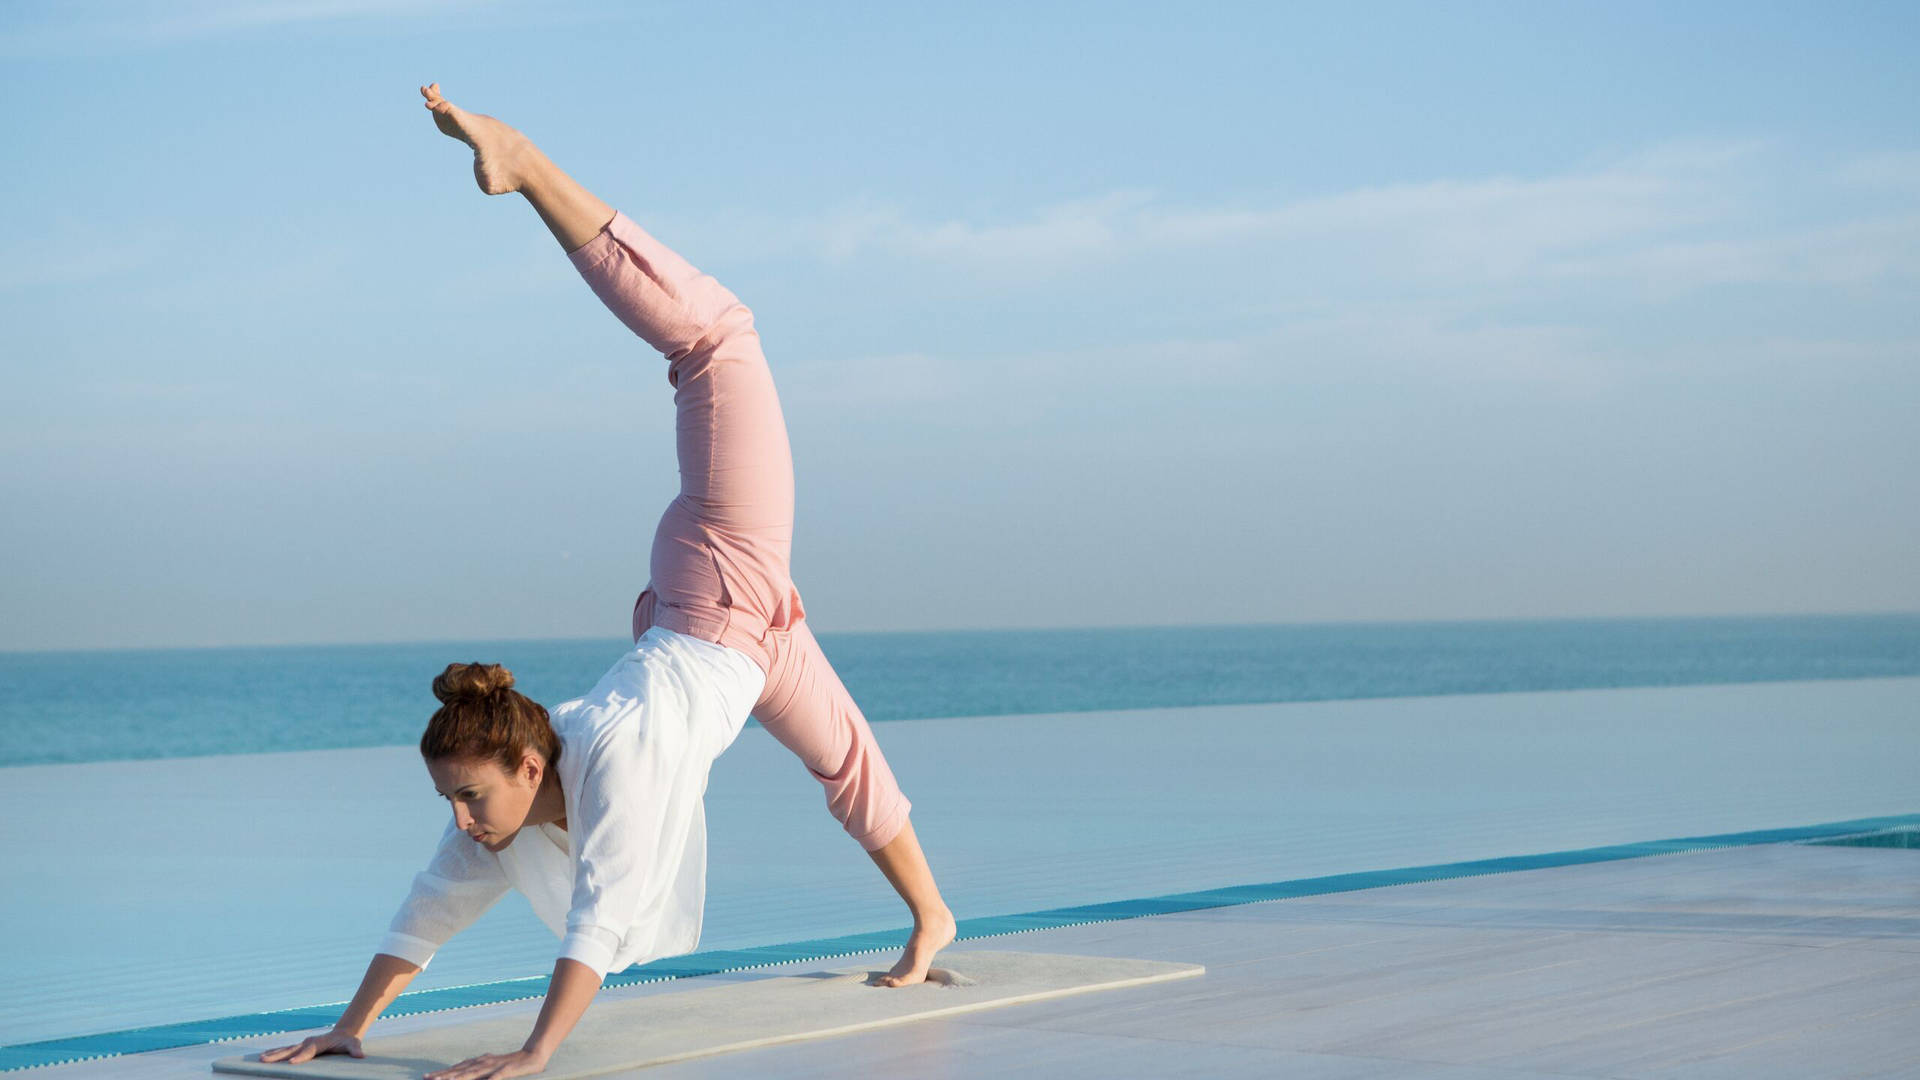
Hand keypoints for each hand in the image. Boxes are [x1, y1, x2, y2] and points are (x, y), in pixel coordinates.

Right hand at [257, 1029, 363, 1063]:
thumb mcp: (353, 1045)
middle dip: (278, 1055)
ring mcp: (303, 1044)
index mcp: (319, 1043)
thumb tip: (360, 1056)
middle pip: (292, 1049)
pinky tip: (264, 1056)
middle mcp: (308, 1042)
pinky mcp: (300, 1047)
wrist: (344, 1033)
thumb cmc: (348, 1041)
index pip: (309, 1051)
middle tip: (264, 1060)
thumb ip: (355, 1050)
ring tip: (260, 1059)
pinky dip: (275, 1053)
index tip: (291, 1062)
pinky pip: (285, 1050)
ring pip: (286, 1049)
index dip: (301, 1056)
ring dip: (273, 1054)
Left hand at [425, 1047, 550, 1078]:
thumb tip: (464, 1074)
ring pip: (474, 1073)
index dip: (442, 1073)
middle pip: (461, 1070)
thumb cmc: (511, 1063)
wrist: (533, 1054)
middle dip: (444, 1075)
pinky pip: (496, 1077)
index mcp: (480, 1062)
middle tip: (428, 1079)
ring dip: (460, 1077)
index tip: (426, 1077)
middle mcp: (484, 1062)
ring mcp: (495, 1066)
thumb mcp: (492, 1067)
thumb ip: (480, 1072)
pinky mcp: (507, 1070)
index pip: (458, 1068)